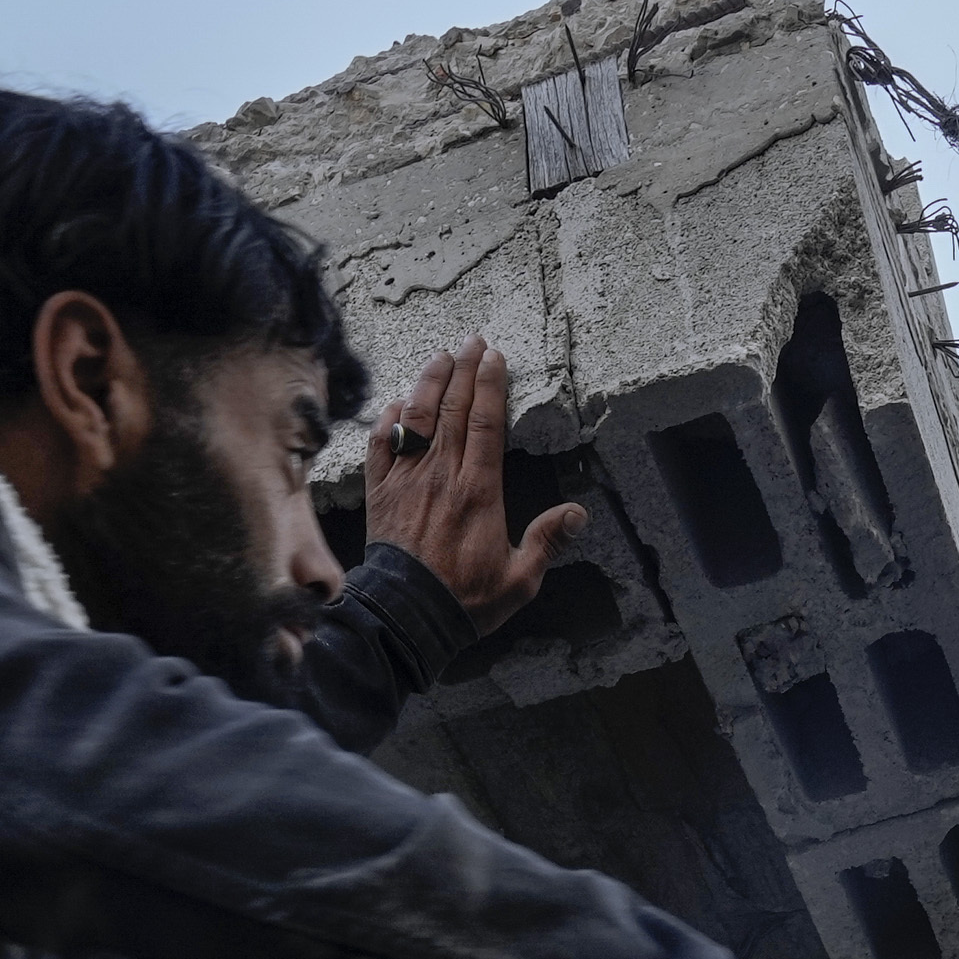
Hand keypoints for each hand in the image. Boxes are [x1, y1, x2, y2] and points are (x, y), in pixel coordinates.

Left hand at [366, 342, 583, 629]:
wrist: (407, 616)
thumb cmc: (464, 600)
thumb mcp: (520, 579)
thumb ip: (547, 541)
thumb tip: (577, 515)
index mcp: (478, 490)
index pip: (487, 423)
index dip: (492, 386)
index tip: (496, 359)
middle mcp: (441, 475)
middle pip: (454, 409)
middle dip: (465, 370)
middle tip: (473, 342)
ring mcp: (407, 480)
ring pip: (417, 418)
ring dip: (429, 383)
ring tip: (440, 357)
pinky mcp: (380, 493)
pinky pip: (380, 446)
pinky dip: (387, 421)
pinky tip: (395, 405)